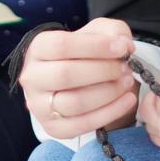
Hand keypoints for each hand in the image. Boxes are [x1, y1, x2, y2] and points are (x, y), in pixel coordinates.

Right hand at [16, 17, 137, 138]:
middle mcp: (32, 77)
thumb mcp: (95, 33)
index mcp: (37, 48)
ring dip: (108, 92)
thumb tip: (125, 45)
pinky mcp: (53, 128)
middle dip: (103, 71)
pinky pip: (83, 124)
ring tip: (128, 82)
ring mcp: (39, 106)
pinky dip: (111, 112)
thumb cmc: (84, 53)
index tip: (122, 48)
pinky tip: (128, 100)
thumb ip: (111, 32)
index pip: (61, 45)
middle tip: (126, 68)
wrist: (72, 79)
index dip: (95, 46)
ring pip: (75, 102)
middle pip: (66, 74)